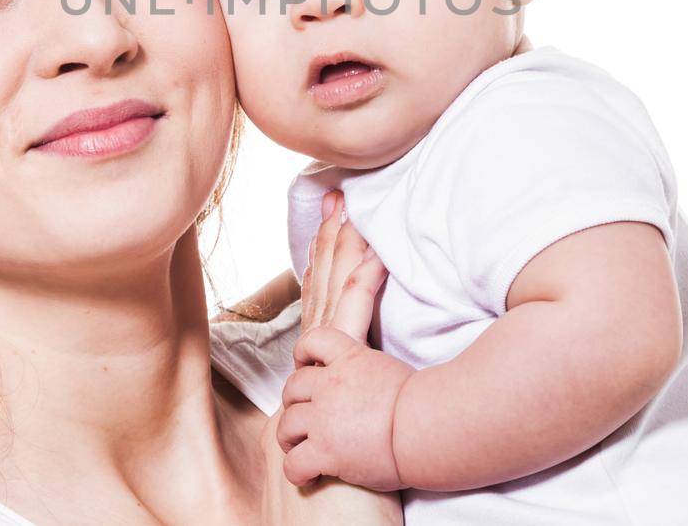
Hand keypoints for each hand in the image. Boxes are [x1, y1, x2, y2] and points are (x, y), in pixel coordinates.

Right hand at [277, 190, 412, 489]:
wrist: (327, 525)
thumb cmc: (346, 498)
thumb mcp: (353, 442)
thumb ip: (356, 412)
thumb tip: (373, 393)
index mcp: (317, 381)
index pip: (322, 309)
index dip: (325, 266)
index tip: (335, 226)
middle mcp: (314, 371)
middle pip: (321, 292)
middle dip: (329, 243)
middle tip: (336, 195)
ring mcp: (325, 374)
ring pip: (333, 299)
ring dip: (343, 253)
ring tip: (352, 210)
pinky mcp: (342, 382)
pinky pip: (350, 322)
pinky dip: (361, 287)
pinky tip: (373, 255)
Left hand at [278, 326, 413, 489]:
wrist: (429, 427)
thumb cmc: (423, 404)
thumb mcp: (392, 371)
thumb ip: (368, 372)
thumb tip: (370, 383)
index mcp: (350, 359)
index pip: (314, 341)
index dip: (302, 353)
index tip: (304, 367)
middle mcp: (331, 385)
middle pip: (292, 387)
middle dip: (292, 403)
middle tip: (303, 419)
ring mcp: (324, 418)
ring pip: (286, 425)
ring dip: (289, 438)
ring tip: (299, 448)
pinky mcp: (325, 451)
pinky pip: (294, 463)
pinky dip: (296, 472)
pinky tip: (309, 477)